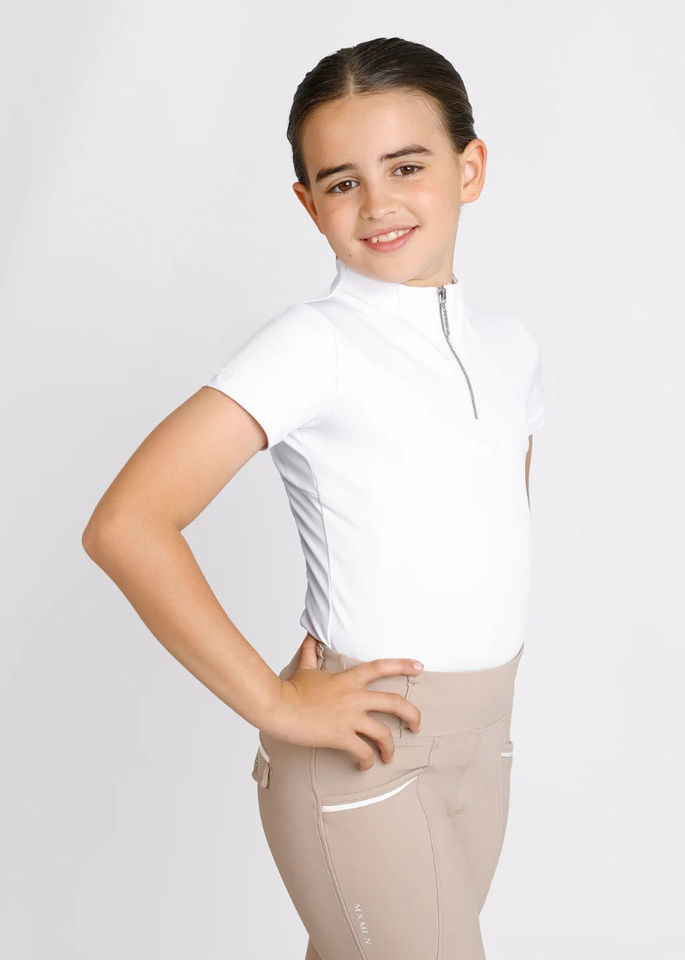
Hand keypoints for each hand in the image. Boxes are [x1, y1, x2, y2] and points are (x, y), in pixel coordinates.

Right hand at [266, 634, 423, 770]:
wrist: (277, 707)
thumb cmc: (290, 689)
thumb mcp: (305, 669)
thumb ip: (311, 653)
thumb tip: (310, 637)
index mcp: (348, 680)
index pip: (380, 667)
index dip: (403, 665)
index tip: (419, 667)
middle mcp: (354, 697)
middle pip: (395, 703)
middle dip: (412, 715)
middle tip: (417, 725)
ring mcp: (349, 718)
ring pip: (383, 733)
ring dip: (390, 747)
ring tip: (389, 755)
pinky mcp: (341, 736)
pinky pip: (363, 752)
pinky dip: (368, 761)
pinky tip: (365, 765)